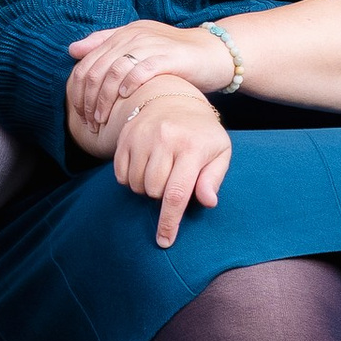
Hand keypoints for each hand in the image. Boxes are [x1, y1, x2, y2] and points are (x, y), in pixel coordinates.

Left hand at [66, 21, 228, 143]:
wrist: (213, 53)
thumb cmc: (172, 56)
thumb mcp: (137, 47)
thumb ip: (106, 46)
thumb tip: (72, 50)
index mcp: (123, 34)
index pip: (88, 62)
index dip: (78, 90)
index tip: (79, 113)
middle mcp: (134, 36)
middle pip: (98, 68)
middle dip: (88, 99)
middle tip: (88, 121)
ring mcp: (151, 45)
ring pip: (115, 70)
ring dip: (105, 98)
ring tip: (102, 118)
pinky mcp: (169, 56)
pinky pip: (142, 70)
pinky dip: (129, 85)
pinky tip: (125, 100)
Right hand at [112, 86, 232, 248]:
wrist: (174, 99)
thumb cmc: (202, 134)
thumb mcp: (219, 153)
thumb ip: (213, 178)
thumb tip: (208, 202)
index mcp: (192, 147)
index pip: (177, 193)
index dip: (169, 222)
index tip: (164, 241)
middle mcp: (165, 139)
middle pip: (153, 191)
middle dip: (160, 196)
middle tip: (172, 182)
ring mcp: (142, 135)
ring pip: (136, 184)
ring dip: (146, 188)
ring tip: (159, 173)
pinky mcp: (126, 136)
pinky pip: (120, 174)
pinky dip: (130, 179)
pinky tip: (143, 168)